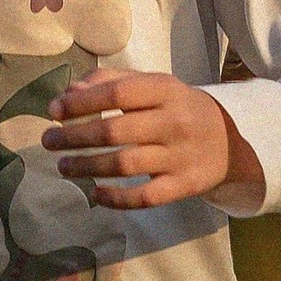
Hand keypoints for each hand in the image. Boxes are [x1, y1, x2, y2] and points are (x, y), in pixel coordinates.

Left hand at [42, 73, 259, 210]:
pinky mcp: (184, 186)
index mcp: (166, 89)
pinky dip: (116, 199)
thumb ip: (112, 81)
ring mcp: (180, 156)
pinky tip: (95, 194)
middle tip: (48, 141)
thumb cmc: (178, 108)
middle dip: (74, 137)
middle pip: (115, 132)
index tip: (53, 110)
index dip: (81, 102)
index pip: (117, 93)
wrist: (232, 139)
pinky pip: (145, 197)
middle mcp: (174, 121)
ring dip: (86, 167)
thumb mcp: (154, 85)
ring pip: (124, 165)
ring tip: (63, 166)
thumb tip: (69, 93)